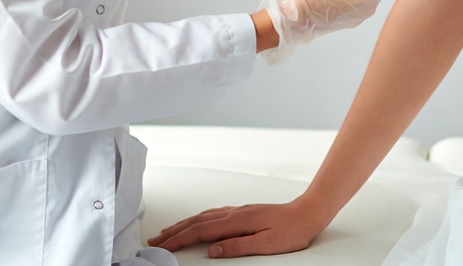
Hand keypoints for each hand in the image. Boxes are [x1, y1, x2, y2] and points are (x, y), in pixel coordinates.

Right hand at [147, 198, 324, 257]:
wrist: (307, 213)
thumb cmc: (290, 231)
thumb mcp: (265, 244)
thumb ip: (237, 247)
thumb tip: (213, 251)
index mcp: (237, 221)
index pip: (200, 231)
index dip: (179, 239)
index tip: (162, 246)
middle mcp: (234, 213)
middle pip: (197, 221)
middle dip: (174, 231)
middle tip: (155, 239)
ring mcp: (238, 210)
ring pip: (204, 215)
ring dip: (184, 223)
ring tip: (169, 230)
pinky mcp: (243, 212)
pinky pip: (213, 214)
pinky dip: (199, 218)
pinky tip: (197, 221)